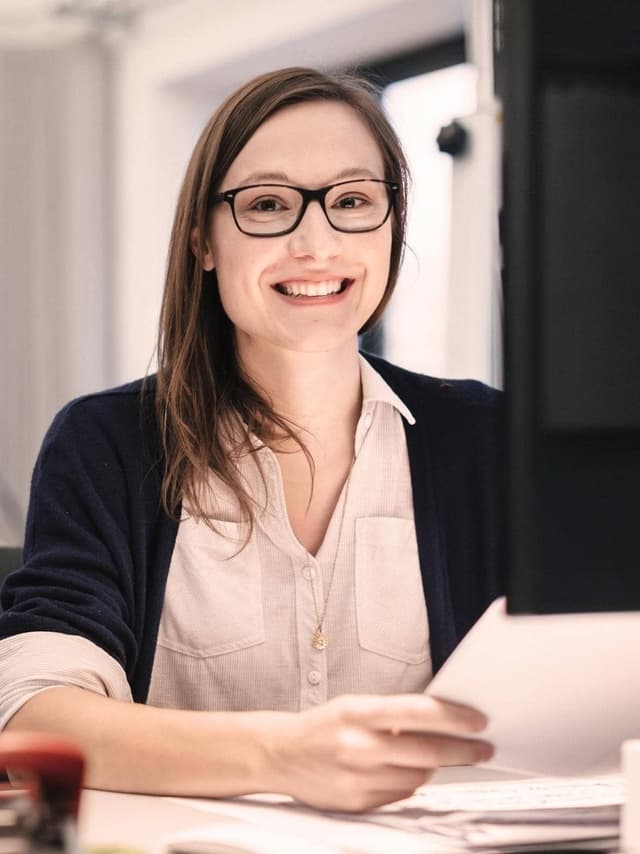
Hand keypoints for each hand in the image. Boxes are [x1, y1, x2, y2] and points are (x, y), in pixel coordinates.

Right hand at [267, 693, 491, 812]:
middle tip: (482, 748)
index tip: (478, 721)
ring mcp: (358, 778)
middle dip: (463, 750)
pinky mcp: (357, 803)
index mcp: (358, 713)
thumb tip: (438, 719)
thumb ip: (391, 714)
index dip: (454, 717)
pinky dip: (410, 781)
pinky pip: (400, 793)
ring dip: (435, 766)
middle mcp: (359, 746)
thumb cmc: (323, 726)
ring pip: (418, 775)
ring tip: (438, 755)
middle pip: (427, 751)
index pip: (418, 712)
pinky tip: (403, 770)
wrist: (280, 754)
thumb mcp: (354, 706)